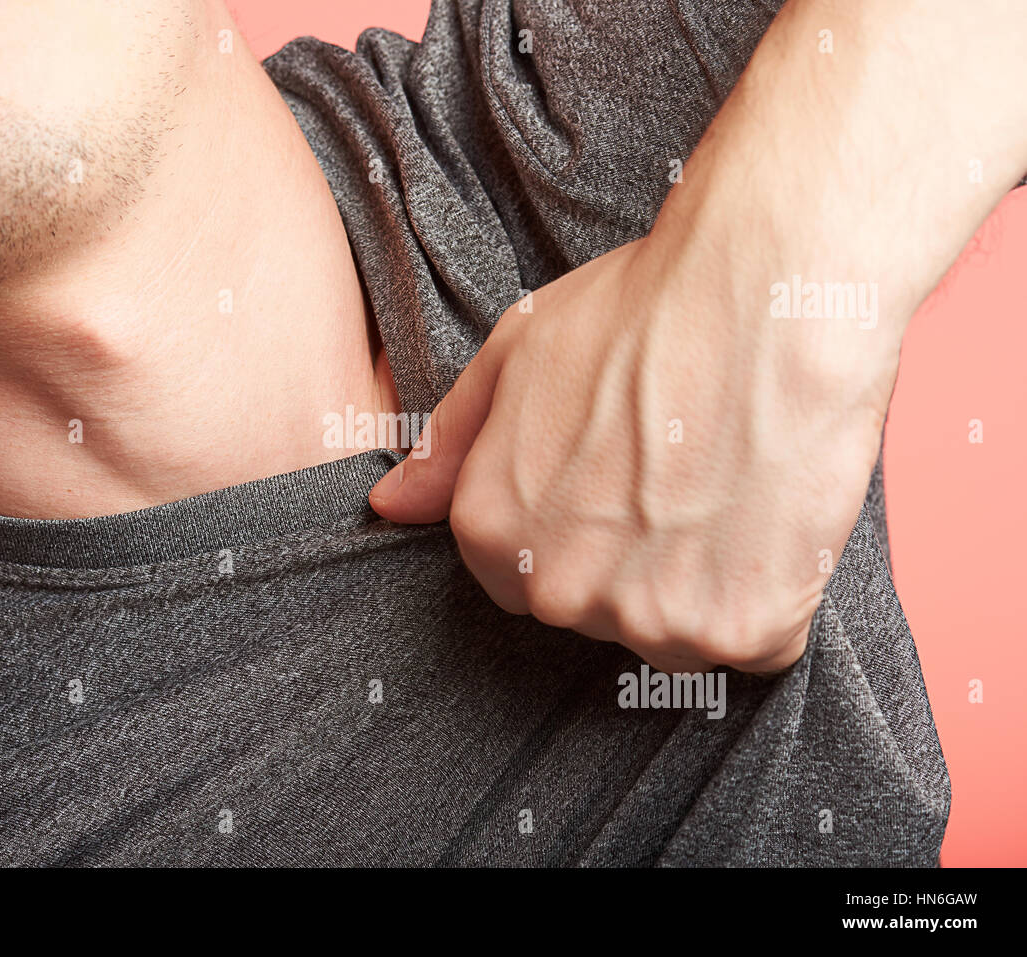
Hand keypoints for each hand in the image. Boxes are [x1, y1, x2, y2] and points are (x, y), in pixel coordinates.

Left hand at [369, 237, 898, 672]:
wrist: (771, 292)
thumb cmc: (645, 308)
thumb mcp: (514, 353)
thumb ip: (449, 444)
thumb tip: (391, 507)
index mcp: (494, 531)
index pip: (524, 577)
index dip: (581, 531)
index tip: (622, 481)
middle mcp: (555, 587)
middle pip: (599, 610)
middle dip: (639, 562)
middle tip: (685, 476)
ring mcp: (644, 616)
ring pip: (677, 633)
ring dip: (710, 584)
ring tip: (732, 490)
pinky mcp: (736, 628)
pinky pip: (758, 644)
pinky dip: (777, 596)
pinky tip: (776, 519)